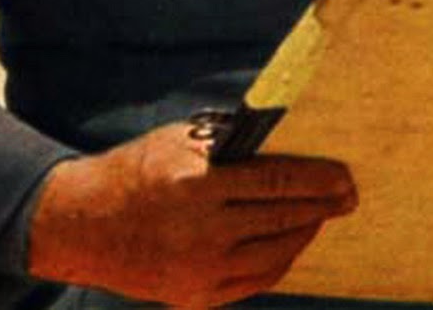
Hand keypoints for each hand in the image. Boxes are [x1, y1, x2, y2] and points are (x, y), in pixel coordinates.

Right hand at [27, 120, 356, 307]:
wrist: (82, 224)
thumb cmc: (138, 169)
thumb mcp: (180, 141)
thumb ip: (232, 144)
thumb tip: (290, 138)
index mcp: (196, 185)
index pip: (276, 181)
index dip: (318, 180)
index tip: (345, 177)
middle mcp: (199, 232)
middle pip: (281, 219)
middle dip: (322, 208)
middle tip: (349, 197)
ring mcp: (197, 271)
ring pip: (274, 255)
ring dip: (305, 234)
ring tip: (322, 216)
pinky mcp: (194, 297)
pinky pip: (254, 281)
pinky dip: (280, 261)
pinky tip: (292, 243)